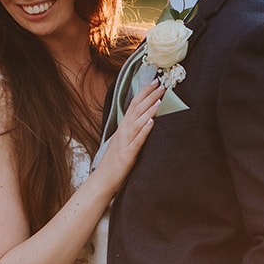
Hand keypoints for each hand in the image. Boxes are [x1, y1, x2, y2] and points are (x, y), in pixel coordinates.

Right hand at [94, 80, 161, 198]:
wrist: (101, 181)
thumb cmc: (113, 164)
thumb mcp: (122, 143)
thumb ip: (131, 131)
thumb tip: (144, 120)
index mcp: (122, 128)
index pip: (133, 105)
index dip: (144, 93)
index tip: (155, 82)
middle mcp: (122, 132)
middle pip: (136, 110)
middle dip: (149, 96)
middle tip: (161, 84)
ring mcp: (124, 143)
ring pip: (137, 122)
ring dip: (149, 110)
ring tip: (160, 99)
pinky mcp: (127, 155)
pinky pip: (136, 141)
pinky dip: (143, 130)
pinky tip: (151, 122)